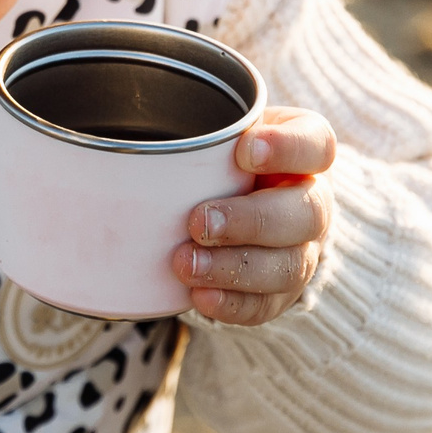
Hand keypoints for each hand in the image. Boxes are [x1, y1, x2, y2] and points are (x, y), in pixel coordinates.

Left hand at [171, 106, 336, 325]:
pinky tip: (199, 296)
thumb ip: (195, 128)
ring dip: (235, 268)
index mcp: (305, 153)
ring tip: (185, 264)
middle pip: (306, 214)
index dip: (287, 148)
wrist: (240, 200)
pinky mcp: (282, 291)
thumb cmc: (224, 157)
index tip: (244, 149)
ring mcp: (304, 251)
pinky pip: (267, 305)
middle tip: (198, 221)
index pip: (316, 144)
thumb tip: (116, 127)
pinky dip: (232, 304)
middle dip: (250, 221)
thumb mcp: (219, 130)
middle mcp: (313, 202)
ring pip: (289, 267)